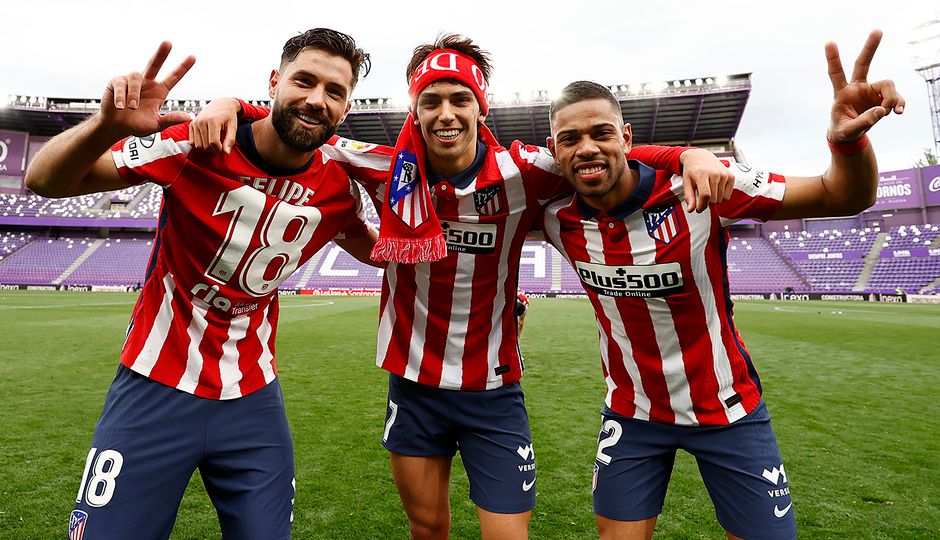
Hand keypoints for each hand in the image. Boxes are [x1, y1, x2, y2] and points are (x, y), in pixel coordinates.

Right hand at [100, 41, 194, 137]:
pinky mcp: (117, 82)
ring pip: (136, 77)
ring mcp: (132, 81)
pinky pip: (120, 84)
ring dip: (134, 94)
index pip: (173, 77)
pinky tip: (120, 106)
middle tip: (168, 43)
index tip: (193, 57)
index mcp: (159, 91)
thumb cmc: (137, 125)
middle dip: (161, 53)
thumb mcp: (156, 125)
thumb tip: (188, 117)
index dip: (183, 67)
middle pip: (155, 64)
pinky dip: (121, 96)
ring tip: (131, 107)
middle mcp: (147, 82)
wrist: (116, 127)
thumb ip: (170, 120)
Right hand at [189, 98, 242, 153]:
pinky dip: (200, 145)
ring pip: (198, 145)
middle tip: (221, 147)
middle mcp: (201, 121)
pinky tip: (207, 142)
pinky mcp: (192, 124)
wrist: (221, 104)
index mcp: (212, 120)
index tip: (225, 149)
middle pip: (205, 145)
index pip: (213, 142)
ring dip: (207, 149)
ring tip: (215, 145)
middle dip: (214, 150)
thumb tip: (226, 152)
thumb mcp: (233, 126)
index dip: (220, 149)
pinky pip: (192, 142)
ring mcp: (195, 123)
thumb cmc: (229, 115)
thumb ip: (230, 139)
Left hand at [679, 148, 733, 212]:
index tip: (698, 209)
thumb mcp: (686, 182)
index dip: (702, 206)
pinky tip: (715, 189)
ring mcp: (724, 174)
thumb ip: (689, 196)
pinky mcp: (731, 176)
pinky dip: (721, 196)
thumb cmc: (692, 170)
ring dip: (714, 199)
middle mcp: (715, 173)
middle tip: (701, 197)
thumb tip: (691, 210)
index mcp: (702, 174)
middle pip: (713, 199)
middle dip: (706, 202)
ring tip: (708, 190)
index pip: (705, 195)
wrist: (700, 156)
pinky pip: (728, 196)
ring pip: (721, 199)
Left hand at [826, 29, 903, 143]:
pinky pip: (896, 97)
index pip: (836, 74)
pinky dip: (899, 103)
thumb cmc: (843, 131)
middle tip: (877, 31)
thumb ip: (863, 122)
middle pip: (863, 63)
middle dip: (870, 47)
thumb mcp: (848, 131)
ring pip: (887, 85)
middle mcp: (857, 88)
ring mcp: (870, 91)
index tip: (829, 42)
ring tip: (887, 113)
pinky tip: (899, 111)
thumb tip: (881, 110)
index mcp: (842, 93)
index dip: (833, 59)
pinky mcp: (881, 98)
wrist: (849, 136)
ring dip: (891, 99)